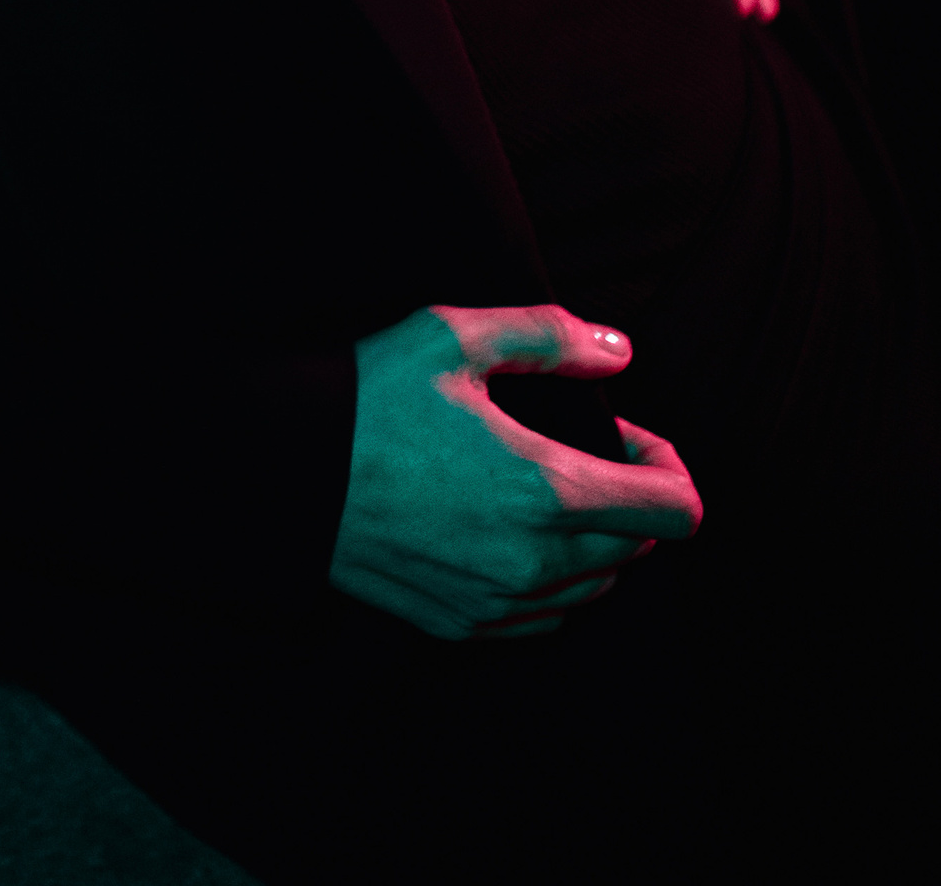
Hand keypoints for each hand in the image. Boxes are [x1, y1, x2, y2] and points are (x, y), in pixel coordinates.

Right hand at [328, 303, 701, 640]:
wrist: (285, 471)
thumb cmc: (370, 396)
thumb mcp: (455, 336)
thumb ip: (548, 337)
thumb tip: (618, 352)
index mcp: (546, 490)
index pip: (675, 511)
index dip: (665, 464)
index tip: (623, 434)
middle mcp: (533, 562)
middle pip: (637, 549)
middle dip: (626, 496)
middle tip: (574, 448)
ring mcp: (497, 602)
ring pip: (593, 587)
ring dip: (590, 540)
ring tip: (538, 487)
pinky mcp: (462, 624)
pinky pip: (544, 616)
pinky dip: (548, 579)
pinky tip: (506, 530)